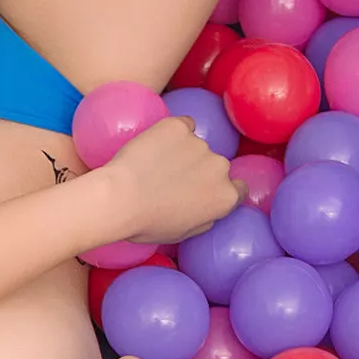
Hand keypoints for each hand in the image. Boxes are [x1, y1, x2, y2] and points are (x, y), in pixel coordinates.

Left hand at [102, 116, 244, 244]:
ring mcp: (201, 144)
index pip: (238, 188)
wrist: (119, 198)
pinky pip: (183, 125)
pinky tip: (155, 146)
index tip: (203, 191)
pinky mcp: (179, 126)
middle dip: (198, 171)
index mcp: (224, 197)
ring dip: (181, 153)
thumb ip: (204, 218)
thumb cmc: (146, 223)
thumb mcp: (181, 233)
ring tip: (154, 167)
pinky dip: (172, 133)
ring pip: (196, 146)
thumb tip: (210, 209)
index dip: (220, 188)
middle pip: (215, 166)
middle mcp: (220, 168)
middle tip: (169, 181)